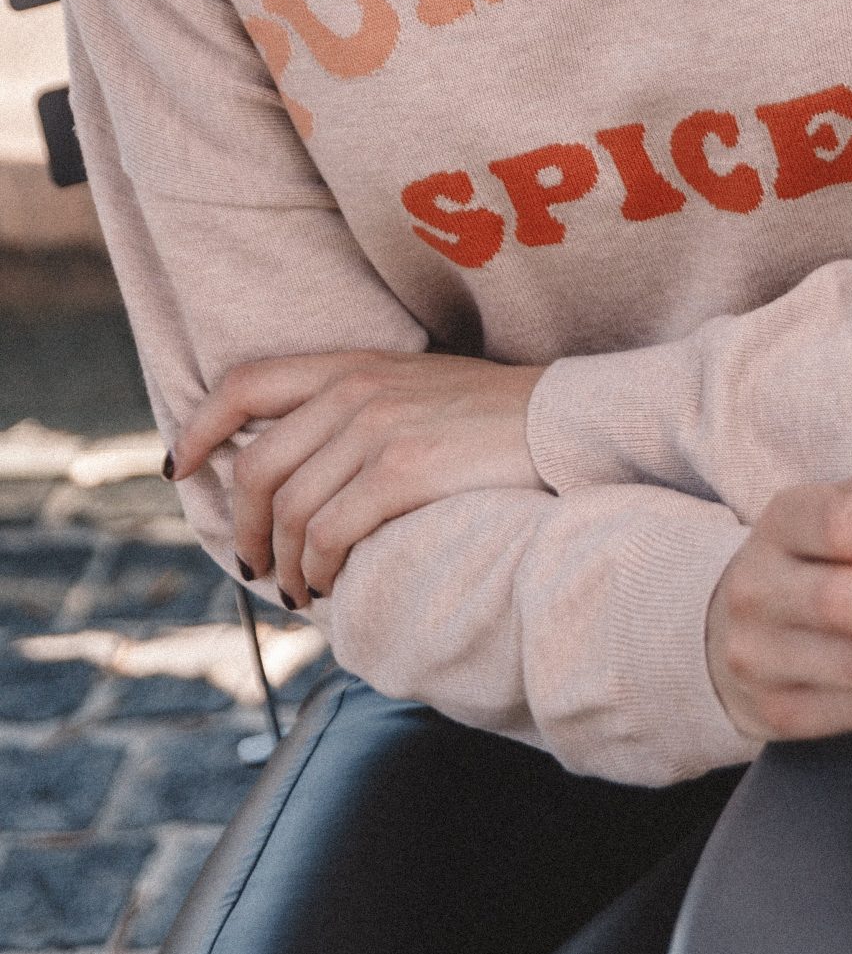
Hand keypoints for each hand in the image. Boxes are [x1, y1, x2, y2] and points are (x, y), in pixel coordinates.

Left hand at [170, 351, 540, 605]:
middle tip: (254, 565)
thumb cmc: (495, 420)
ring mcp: (379, 428)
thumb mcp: (417, 389)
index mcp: (353, 364)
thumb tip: (300, 466)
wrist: (566, 424)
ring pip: (287, 510)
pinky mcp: (404, 471)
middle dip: (242, 527)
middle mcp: (357, 389)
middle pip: (256, 466)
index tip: (182, 469)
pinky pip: (327, 534)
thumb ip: (357, 408)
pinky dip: (316, 570)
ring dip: (281, 564)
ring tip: (298, 590)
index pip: (246, 382)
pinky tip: (328, 586)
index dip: (200, 427)